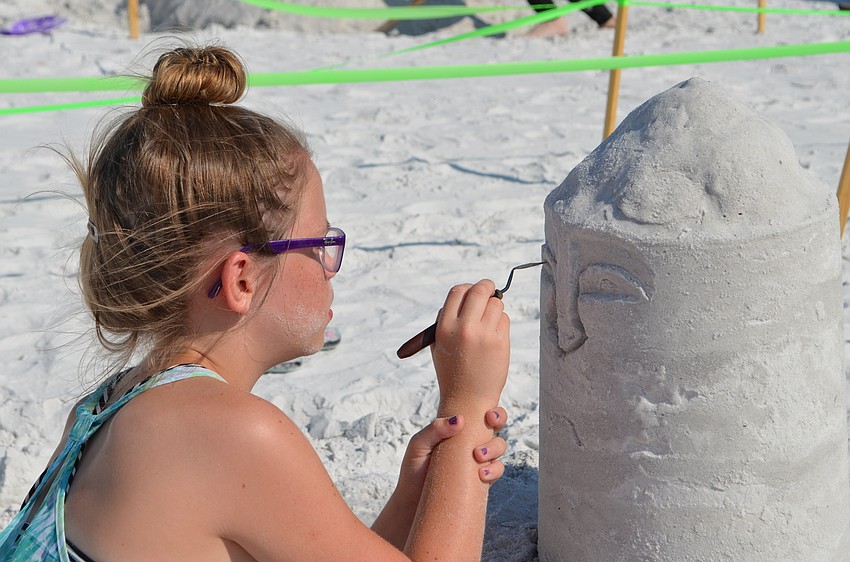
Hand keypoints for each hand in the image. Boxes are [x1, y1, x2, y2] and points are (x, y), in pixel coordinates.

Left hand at [395, 408, 508, 507]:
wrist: (413, 502)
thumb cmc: (413, 469)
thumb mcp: (419, 444)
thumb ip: (435, 429)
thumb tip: (460, 420)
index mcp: (458, 430)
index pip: (478, 413)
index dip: (490, 409)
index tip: (488, 413)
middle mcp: (471, 442)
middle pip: (495, 425)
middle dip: (499, 419)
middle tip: (490, 423)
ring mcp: (478, 461)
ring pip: (499, 448)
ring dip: (495, 447)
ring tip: (478, 455)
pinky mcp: (481, 481)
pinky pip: (496, 471)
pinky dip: (495, 470)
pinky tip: (482, 474)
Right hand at [430, 280, 510, 407]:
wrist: (467, 399)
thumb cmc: (453, 370)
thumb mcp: (440, 343)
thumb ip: (449, 318)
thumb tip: (467, 294)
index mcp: (444, 327)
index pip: (458, 291)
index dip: (468, 287)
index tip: (475, 290)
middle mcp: (463, 328)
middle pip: (480, 291)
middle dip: (487, 287)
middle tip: (491, 290)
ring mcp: (484, 335)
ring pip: (496, 304)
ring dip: (495, 308)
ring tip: (489, 324)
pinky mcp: (500, 343)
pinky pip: (504, 320)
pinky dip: (501, 324)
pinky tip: (494, 338)